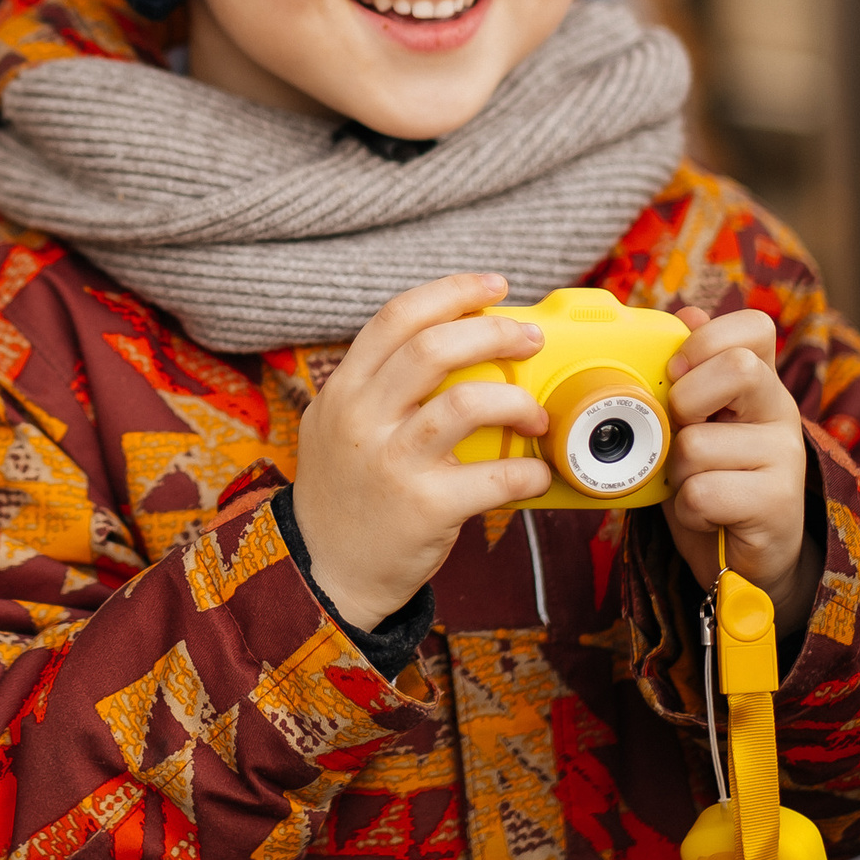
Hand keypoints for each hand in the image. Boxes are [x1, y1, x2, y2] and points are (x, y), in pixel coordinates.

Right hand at [291, 273, 553, 630]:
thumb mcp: (334, 426)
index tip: (493, 287)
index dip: (451, 292)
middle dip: (494, 333)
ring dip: (516, 399)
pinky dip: (527, 472)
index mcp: (342, 389)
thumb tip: (449, 346)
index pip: (397, 318)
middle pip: (434, 348)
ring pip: (467, 403)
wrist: (323, 572)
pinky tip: (535, 473)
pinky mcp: (424, 507)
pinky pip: (494, 476)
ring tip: (535, 412)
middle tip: (530, 338)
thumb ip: (376, 387)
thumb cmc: (344, 494)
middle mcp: (362, 418)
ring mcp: (392, 462)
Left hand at [661, 307, 818, 635]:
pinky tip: (706, 514)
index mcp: (758, 382)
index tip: (677, 371)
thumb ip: (689, 373)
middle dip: (685, 401)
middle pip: (738, 368)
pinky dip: (688, 508)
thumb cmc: (712, 482)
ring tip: (695, 485)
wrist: (743, 558)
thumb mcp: (693, 423)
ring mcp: (786, 457)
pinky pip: (703, 492)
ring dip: (677, 472)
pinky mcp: (779, 503)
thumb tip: (688, 314)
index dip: (706, 339)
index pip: (753, 327)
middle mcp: (780, 411)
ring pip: (699, 443)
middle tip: (680, 432)